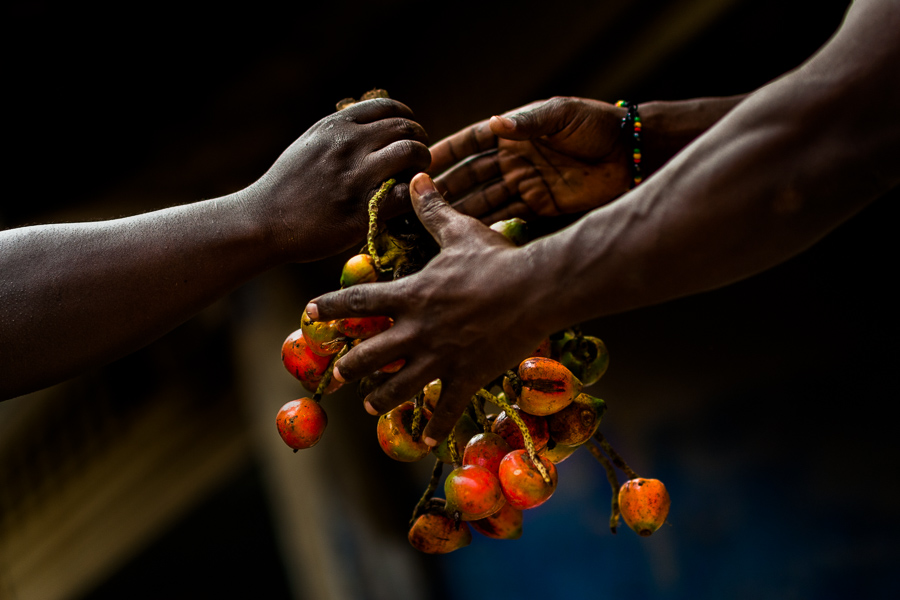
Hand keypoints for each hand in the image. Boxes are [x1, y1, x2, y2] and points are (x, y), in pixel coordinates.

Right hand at [249, 98, 430, 262]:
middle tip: (419, 159)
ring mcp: (357, 175)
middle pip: (406, 129)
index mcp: (336, 125)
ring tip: (418, 179)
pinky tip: (412, 203)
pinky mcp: (363, 208)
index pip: (388, 108)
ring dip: (423, 166)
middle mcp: (349, 144)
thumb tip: (368, 127)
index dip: (407, 120)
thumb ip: (339, 134)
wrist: (263, 221)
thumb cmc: (285, 187)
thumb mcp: (308, 144)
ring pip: (412, 154)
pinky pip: (406, 195)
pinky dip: (417, 197)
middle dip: (420, 142)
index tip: (408, 135)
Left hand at [305, 173, 553, 443]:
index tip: (309, 314)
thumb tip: (416, 175)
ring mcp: (441, 357)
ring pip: (400, 387)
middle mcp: (418, 330)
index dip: (331, 308)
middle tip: (338, 375)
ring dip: (381, 398)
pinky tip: (425, 441)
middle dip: (350, 367)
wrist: (537, 288)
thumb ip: (432, 209)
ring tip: (370, 407)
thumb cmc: (497, 258)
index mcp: (412, 295)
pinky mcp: (468, 376)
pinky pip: (447, 409)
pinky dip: (435, 427)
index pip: (359, 303)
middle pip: (370, 355)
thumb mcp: (461, 231)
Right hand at [429, 97, 630, 222]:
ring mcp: (526, 184)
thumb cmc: (597, 126)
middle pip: (472, 176)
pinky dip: (488, 226)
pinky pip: (507, 217)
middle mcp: (514, 160)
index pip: (471, 143)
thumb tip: (498, 123)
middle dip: (446, 188)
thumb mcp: (562, 115)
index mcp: (515, 132)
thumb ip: (529, 122)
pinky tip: (468, 236)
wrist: (631, 155)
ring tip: (435, 224)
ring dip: (462, 211)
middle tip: (418, 203)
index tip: (422, 164)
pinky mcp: (540, 206)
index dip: (446, 153)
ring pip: (485, 200)